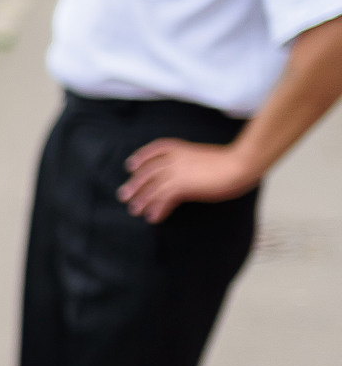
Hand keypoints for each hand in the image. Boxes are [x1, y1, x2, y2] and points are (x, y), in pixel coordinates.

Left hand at [120, 138, 259, 223]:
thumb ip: (191, 162)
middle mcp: (175, 159)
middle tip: (124, 195)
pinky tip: (153, 217)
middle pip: (147, 171)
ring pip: (152, 187)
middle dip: (135, 184)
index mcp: (180, 148)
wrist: (241, 163)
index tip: (131, 166)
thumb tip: (188, 173)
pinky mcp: (183, 186)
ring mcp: (177, 172)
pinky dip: (157, 209)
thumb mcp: (204, 157)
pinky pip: (164, 199)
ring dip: (142, 200)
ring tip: (135, 210)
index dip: (141, 157)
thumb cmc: (231, 161)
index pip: (154, 150)